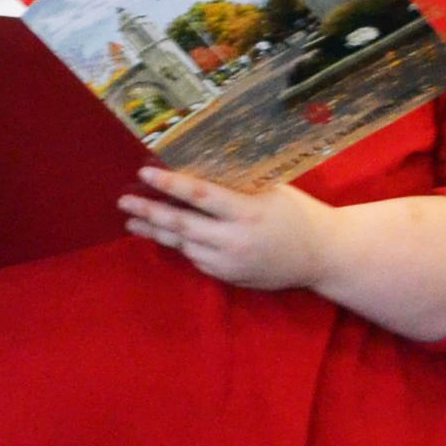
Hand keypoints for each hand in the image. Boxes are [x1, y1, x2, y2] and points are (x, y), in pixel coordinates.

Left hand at [119, 167, 333, 289]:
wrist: (321, 255)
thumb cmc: (297, 213)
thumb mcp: (271, 190)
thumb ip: (236, 185)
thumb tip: (197, 168)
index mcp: (247, 212)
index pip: (199, 195)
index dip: (169, 184)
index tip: (145, 173)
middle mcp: (234, 240)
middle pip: (181, 225)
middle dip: (150, 212)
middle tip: (123, 203)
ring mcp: (229, 262)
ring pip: (184, 245)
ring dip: (156, 232)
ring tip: (133, 221)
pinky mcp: (229, 277)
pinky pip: (197, 259)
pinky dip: (181, 245)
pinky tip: (166, 235)